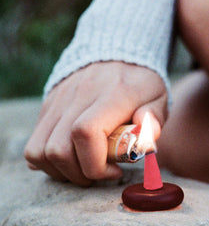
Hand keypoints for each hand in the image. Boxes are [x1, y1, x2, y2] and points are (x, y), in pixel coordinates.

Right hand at [24, 61, 167, 185]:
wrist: (115, 51)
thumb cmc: (140, 84)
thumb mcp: (159, 98)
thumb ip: (153, 120)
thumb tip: (142, 143)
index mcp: (113, 95)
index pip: (86, 133)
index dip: (96, 164)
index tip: (115, 170)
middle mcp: (80, 95)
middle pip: (58, 149)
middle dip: (79, 174)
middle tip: (100, 172)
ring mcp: (59, 100)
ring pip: (39, 150)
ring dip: (60, 170)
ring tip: (83, 168)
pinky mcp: (48, 105)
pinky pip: (34, 142)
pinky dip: (47, 160)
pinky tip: (70, 157)